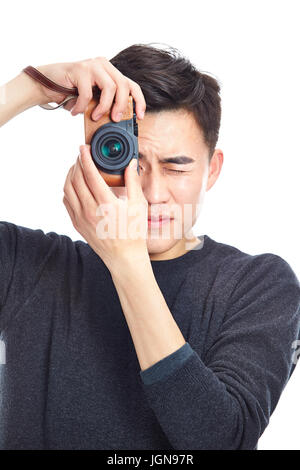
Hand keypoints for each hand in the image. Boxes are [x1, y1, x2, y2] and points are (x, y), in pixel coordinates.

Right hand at [35, 57, 145, 120]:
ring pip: (110, 88)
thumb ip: (106, 104)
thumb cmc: (71, 93)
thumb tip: (120, 120)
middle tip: (114, 119)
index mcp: (110, 72)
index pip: (131, 85)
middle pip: (123, 85)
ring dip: (104, 107)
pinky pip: (88, 93)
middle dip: (121, 106)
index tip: (139, 116)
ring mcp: (92, 65)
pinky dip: (82, 106)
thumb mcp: (94, 100)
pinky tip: (75, 111)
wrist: (46, 85)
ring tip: (94, 116)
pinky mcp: (80, 69)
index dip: (139, 101)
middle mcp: (104, 65)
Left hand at [63, 144, 148, 272]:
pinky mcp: (77, 224)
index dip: (85, 158)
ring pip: (67, 189)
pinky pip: (67, 201)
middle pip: (75, 178)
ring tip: (77, 167)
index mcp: (106, 204)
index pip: (90, 174)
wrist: (123, 257)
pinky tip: (75, 185)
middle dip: (77, 163)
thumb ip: (133, 182)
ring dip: (70, 175)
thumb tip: (131, 163)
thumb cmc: (134, 233)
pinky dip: (68, 189)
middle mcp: (90, 210)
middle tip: (82, 155)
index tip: (83, 148)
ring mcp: (81, 218)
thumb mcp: (138, 205)